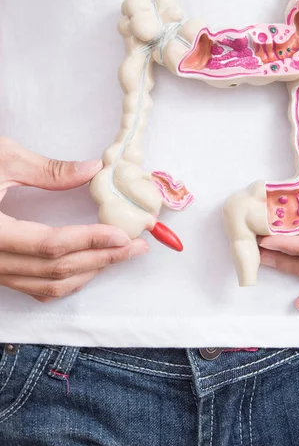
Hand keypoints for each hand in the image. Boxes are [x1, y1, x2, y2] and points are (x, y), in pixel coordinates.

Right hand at [0, 138, 147, 301]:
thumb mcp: (0, 158)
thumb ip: (48, 170)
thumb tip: (93, 170)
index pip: (51, 246)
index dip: (91, 241)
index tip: (124, 235)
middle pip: (56, 270)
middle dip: (102, 259)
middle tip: (137, 247)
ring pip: (47, 285)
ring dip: (89, 272)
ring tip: (120, 256)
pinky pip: (34, 287)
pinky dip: (66, 281)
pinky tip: (88, 266)